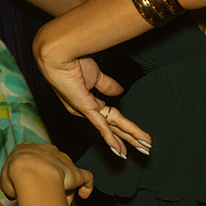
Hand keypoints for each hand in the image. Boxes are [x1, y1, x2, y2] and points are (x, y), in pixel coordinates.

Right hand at [0, 141, 93, 201]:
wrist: (31, 173)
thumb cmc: (15, 176)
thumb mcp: (4, 181)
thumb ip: (12, 185)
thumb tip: (15, 193)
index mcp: (27, 148)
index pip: (30, 159)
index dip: (29, 173)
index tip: (26, 184)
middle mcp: (48, 150)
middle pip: (49, 166)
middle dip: (47, 181)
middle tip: (39, 195)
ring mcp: (63, 160)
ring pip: (65, 174)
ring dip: (62, 188)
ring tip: (55, 201)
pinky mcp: (75, 172)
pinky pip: (85, 178)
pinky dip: (86, 186)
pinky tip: (84, 194)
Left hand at [37, 50, 151, 159]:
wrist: (60, 55)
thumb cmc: (71, 62)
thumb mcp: (94, 76)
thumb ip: (108, 86)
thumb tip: (121, 92)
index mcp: (89, 103)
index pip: (111, 119)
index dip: (124, 129)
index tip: (136, 138)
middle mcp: (87, 111)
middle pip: (115, 127)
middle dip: (132, 139)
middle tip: (146, 150)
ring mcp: (85, 111)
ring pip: (113, 128)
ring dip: (130, 139)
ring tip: (144, 149)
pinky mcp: (85, 107)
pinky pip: (100, 125)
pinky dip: (110, 138)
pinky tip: (119, 150)